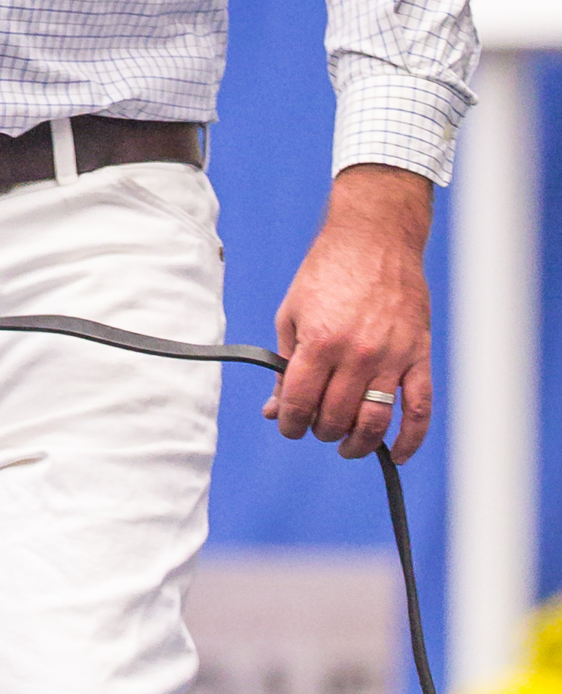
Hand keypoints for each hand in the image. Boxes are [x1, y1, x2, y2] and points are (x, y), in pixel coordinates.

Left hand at [267, 163, 433, 463]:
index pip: (299, 403)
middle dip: (319, 430)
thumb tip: (273, 408)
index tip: (288, 425)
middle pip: (335, 417)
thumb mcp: (292, 314)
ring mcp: (392, 358)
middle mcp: (356, 354)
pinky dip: (410, 440)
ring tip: (346, 445)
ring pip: (374, 422)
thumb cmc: (328, 272)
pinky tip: (395, 454)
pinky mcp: (418, 356)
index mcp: (319, 342)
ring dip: (357, 443)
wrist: (374, 239)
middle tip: (316, 426)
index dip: (288, 423)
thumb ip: (284, 364)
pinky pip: (419, 410)